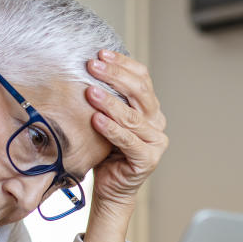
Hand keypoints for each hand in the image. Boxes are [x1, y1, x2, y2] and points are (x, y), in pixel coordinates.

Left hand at [84, 50, 168, 215]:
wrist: (110, 187)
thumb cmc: (105, 152)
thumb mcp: (105, 118)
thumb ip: (105, 98)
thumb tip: (85, 67)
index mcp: (149, 107)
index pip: (142, 77)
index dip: (123, 64)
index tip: (101, 54)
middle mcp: (156, 121)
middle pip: (140, 91)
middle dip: (115, 76)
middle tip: (92, 66)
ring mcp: (156, 141)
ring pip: (133, 116)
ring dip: (110, 101)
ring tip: (90, 91)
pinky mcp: (148, 158)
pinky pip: (128, 140)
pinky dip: (112, 128)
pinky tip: (96, 119)